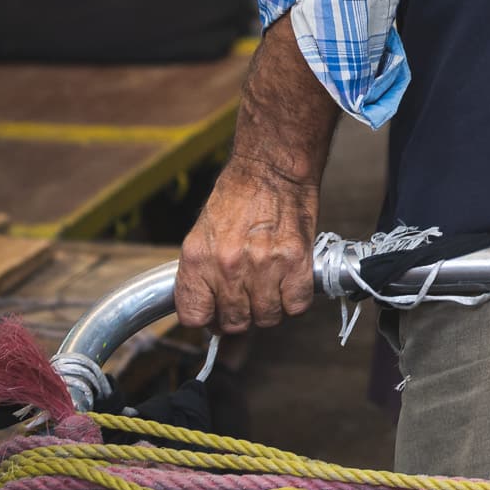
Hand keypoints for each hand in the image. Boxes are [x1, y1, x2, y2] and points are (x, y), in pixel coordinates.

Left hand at [174, 156, 317, 334]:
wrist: (272, 167)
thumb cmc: (239, 196)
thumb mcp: (203, 233)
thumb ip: (202, 275)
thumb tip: (209, 311)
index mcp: (198, 258)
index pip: (194, 317)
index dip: (207, 319)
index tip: (216, 313)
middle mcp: (227, 265)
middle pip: (234, 322)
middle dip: (241, 316)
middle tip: (248, 298)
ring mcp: (263, 266)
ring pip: (267, 318)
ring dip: (270, 308)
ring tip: (270, 286)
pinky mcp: (296, 262)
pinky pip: (295, 305)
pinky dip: (294, 300)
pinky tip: (289, 282)